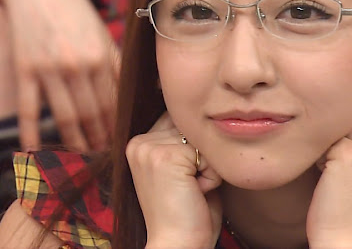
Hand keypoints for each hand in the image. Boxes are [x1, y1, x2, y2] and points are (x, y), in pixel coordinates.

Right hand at [0, 0, 119, 151]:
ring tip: (80, 159)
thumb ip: (113, 61)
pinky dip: (31, 132)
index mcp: (102, 55)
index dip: (117, 127)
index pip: (114, 102)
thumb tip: (129, 92)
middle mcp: (78, 64)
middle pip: (92, 114)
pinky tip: (33, 151)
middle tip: (103, 159)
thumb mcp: (100, 31)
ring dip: (74, 142)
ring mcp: (50, 68)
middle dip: (99, 139)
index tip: (120, 143)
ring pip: (65, 116)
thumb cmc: (72, 6)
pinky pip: (29, 108)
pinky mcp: (25, 68)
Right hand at [126, 113, 222, 247]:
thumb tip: (207, 116)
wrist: (178, 246)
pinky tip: (195, 193)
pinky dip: (212, 176)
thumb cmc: (188, 213)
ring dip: (208, 167)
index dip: (195, 150)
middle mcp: (139, 142)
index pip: (181, 121)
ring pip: (203, 140)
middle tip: (189, 188)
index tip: (184, 181)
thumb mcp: (183, 169)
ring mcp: (149, 148)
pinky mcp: (164, 156)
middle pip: (194, 127)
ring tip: (191, 190)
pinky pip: (208, 154)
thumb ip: (185, 142)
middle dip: (202, 158)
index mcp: (140, 144)